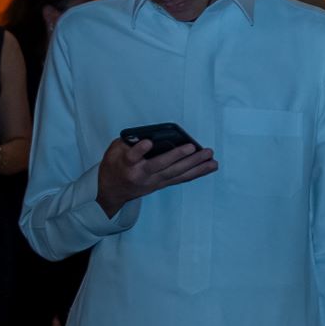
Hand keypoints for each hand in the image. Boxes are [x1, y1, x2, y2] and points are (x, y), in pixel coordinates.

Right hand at [95, 136, 216, 215]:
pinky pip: (182, 178)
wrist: (112, 190)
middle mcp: (142, 175)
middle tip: (195, 148)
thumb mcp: (113, 152)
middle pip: (162, 166)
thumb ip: (128, 143)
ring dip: (196, 166)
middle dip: (179, 157)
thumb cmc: (114, 166)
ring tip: (211, 159)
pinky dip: (197, 172)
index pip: (132, 157)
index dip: (139, 150)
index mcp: (126, 165)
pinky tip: (210, 166)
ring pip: (176, 174)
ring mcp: (154, 182)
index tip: (148, 142)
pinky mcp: (163, 184)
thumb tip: (148, 135)